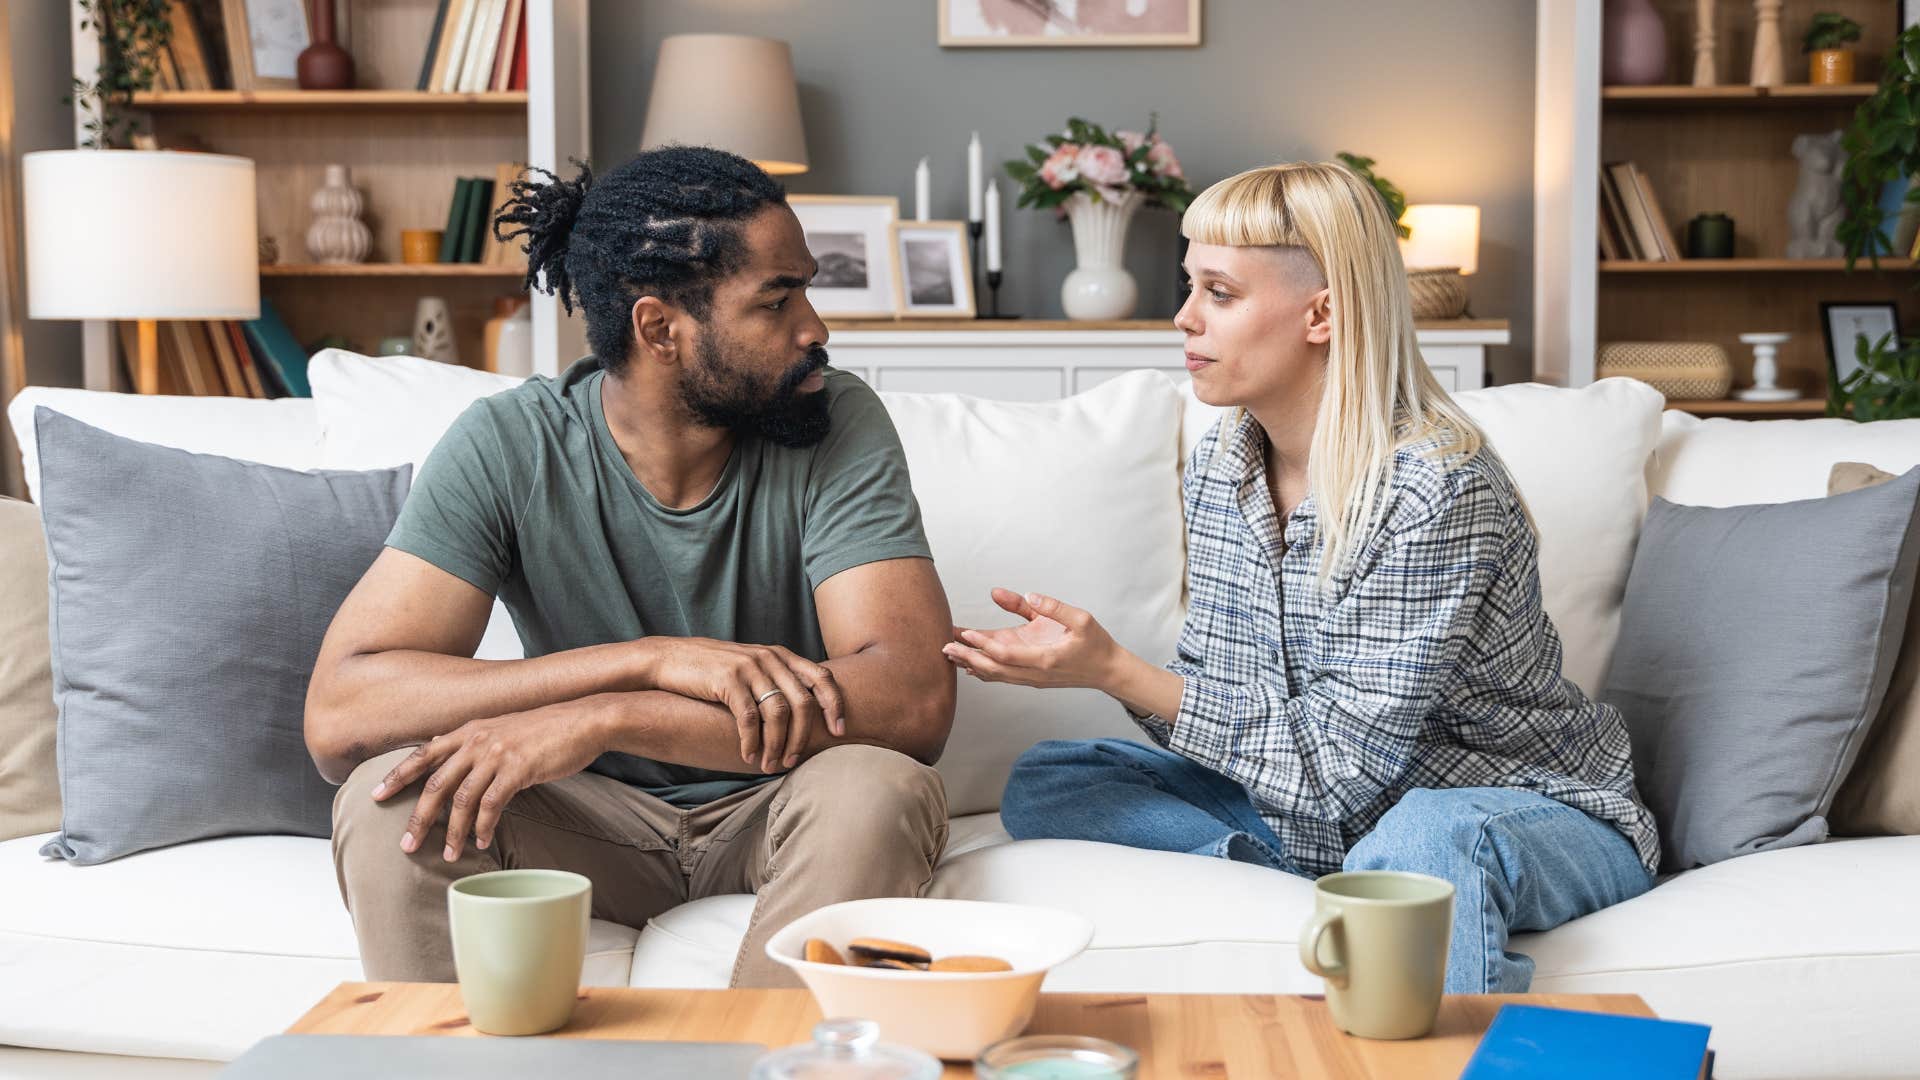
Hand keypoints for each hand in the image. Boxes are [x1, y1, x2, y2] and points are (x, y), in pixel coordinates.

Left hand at [370, 702, 604, 861]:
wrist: (584, 720)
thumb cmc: (546, 729)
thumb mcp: (502, 729)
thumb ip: (475, 742)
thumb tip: (449, 754)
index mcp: (469, 729)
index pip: (423, 754)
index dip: (398, 775)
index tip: (376, 795)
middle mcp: (477, 739)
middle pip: (435, 782)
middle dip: (418, 816)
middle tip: (406, 844)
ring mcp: (496, 753)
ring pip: (461, 799)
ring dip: (452, 831)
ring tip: (448, 854)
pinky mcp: (517, 768)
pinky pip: (492, 805)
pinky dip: (483, 826)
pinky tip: (481, 840)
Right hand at [637, 637, 843, 772]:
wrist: (670, 659)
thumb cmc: (713, 671)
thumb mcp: (751, 668)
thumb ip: (776, 681)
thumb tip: (804, 714)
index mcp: (781, 655)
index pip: (822, 677)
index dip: (836, 705)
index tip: (840, 732)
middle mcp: (769, 658)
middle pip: (803, 701)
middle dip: (802, 737)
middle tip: (793, 761)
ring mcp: (749, 667)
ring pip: (778, 712)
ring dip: (777, 744)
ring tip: (770, 765)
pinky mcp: (727, 679)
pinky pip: (749, 717)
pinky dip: (752, 741)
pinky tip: (748, 757)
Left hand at [942, 588, 1122, 690]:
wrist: (1108, 670)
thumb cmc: (1095, 643)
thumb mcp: (1080, 618)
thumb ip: (1052, 606)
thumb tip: (1028, 594)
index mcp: (1045, 658)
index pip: (1006, 654)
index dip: (983, 644)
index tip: (965, 633)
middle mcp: (1035, 673)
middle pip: (993, 669)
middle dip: (967, 657)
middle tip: (943, 646)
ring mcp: (1032, 679)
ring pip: (995, 675)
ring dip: (971, 664)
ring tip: (949, 653)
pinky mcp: (1032, 678)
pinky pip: (1003, 676)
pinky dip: (984, 671)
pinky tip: (968, 665)